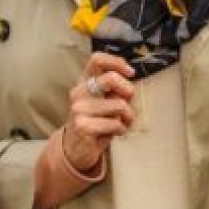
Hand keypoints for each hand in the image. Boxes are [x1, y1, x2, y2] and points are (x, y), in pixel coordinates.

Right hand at [63, 52, 135, 171]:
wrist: (77, 148)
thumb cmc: (98, 121)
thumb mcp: (106, 100)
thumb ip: (116, 88)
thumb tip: (130, 76)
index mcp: (85, 82)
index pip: (97, 60)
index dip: (117, 62)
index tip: (131, 73)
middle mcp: (79, 92)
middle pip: (111, 79)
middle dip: (128, 91)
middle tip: (128, 103)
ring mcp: (79, 109)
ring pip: (119, 105)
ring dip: (127, 117)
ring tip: (119, 123)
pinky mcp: (82, 126)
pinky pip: (116, 124)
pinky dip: (121, 129)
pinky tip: (112, 133)